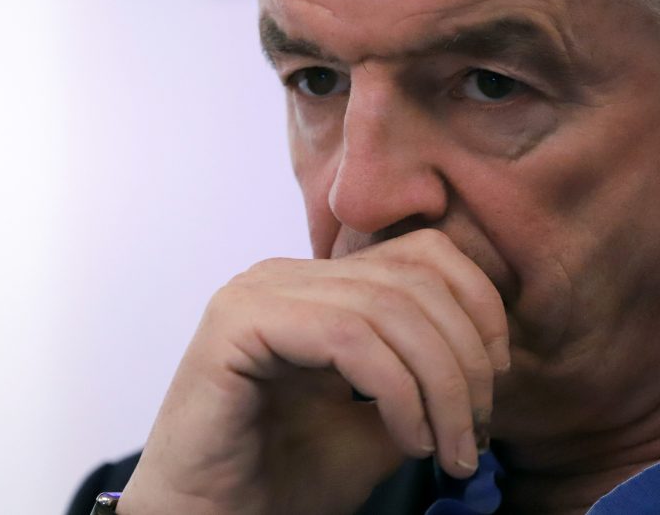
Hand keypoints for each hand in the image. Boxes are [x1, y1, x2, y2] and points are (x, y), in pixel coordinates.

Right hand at [118, 229, 509, 514]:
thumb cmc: (283, 478)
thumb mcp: (377, 425)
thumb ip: (419, 380)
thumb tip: (483, 361)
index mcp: (316, 286)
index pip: (421, 253)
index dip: (478, 308)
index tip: (494, 381)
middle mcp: (284, 276)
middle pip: (413, 278)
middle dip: (464, 359)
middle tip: (475, 434)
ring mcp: (258, 293)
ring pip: (387, 307)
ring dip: (438, 385)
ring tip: (449, 449)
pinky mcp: (238, 323)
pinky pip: (347, 337)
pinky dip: (398, 391)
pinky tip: (409, 440)